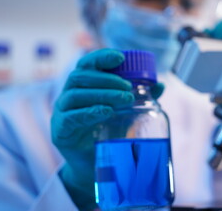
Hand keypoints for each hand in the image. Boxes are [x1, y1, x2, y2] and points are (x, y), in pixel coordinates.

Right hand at [51, 49, 163, 210]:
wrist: (94, 164)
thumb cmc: (109, 132)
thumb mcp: (127, 112)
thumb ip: (141, 99)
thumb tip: (161, 85)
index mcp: (83, 87)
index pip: (86, 65)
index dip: (100, 57)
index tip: (120, 57)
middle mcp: (69, 96)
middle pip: (80, 77)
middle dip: (106, 79)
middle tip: (128, 87)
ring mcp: (62, 113)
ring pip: (75, 94)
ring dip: (102, 94)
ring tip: (124, 99)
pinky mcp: (60, 131)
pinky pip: (71, 117)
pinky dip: (90, 112)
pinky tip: (107, 112)